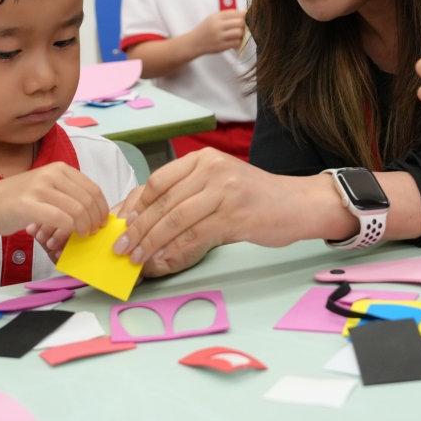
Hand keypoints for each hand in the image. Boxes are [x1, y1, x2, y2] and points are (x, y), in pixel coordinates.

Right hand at [0, 162, 108, 250]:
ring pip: (77, 210)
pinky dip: (68, 230)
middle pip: (87, 200)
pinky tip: (65, 236)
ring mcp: (39, 188)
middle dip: (95, 220)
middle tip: (92, 233)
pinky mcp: (29, 205)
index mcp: (60, 168)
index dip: (102, 209)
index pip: (93, 189)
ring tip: (81, 236)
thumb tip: (95, 211)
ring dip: (84, 227)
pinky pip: (60, 219)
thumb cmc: (19, 199)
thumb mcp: (48, 187)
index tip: (101, 223)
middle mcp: (51, 174)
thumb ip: (69, 193)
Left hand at [110, 148, 312, 276]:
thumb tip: (146, 219)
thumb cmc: (256, 198)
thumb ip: (187, 195)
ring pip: (175, 220)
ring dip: (152, 243)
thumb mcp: (219, 185)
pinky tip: (164, 262)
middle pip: (163, 203)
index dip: (136, 206)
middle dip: (138, 229)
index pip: (158, 182)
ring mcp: (224, 190)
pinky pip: (196, 236)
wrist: (300, 204)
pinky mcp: (235, 215)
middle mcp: (212, 169)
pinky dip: (176, 251)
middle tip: (122, 249)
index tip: (121, 226)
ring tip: (138, 260)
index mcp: (203, 159)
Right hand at [193, 10, 247, 56]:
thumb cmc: (205, 29)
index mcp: (216, 17)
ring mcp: (219, 37)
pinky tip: (235, 41)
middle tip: (241, 27)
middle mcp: (217, 26)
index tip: (244, 18)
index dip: (243, 15)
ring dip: (241, 34)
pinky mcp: (221, 46)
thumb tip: (243, 14)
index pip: (235, 13)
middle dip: (243, 24)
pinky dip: (238, 42)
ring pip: (239, 33)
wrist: (194, 42)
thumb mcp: (212, 18)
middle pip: (239, 22)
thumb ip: (226, 16)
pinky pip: (236, 43)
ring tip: (238, 35)